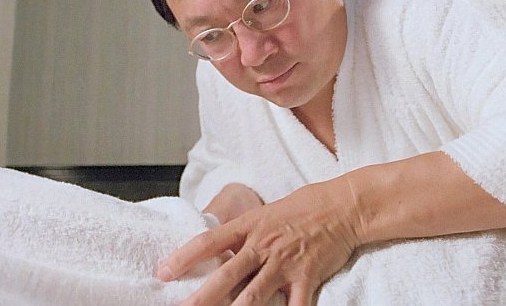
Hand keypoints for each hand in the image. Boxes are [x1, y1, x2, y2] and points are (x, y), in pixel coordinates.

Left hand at [157, 176, 361, 304]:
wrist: (342, 207)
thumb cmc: (304, 208)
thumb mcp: (265, 214)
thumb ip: (243, 233)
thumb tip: (219, 248)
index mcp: (249, 226)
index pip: (209, 241)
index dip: (184, 256)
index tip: (163, 271)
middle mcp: (263, 245)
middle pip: (225, 275)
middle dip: (201, 297)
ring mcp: (284, 264)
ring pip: (253, 295)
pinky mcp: (306, 278)